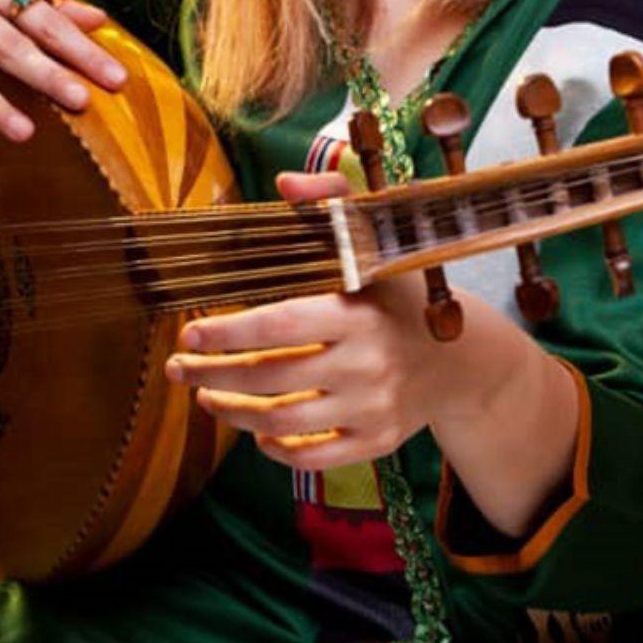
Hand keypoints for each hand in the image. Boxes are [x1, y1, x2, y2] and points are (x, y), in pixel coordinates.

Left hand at [163, 168, 520, 468]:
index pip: (280, 325)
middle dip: (213, 375)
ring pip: (284, 422)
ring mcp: (373, 409)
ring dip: (234, 413)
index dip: (229, 331)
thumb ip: (330, 205)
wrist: (464, 360)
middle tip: (177, 370)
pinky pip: (314, 459)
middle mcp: (367, 365)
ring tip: (205, 397)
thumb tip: (285, 183)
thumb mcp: (378, 244)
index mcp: (360, 313)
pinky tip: (257, 433)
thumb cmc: (402, 296)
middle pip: (271, 377)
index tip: (189, 332)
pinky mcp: (377, 443)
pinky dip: (277, 449)